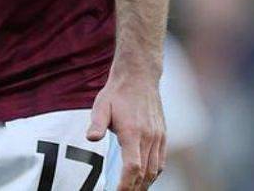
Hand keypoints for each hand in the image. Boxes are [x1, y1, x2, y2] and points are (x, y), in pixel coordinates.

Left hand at [85, 67, 165, 189]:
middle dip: (134, 188)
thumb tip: (91, 139)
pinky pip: (160, 160)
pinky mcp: (162, 134)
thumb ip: (97, 124)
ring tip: (133, 190)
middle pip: (145, 173)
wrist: (139, 75)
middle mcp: (148, 136)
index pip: (133, 167)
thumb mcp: (101, 105)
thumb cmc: (118, 92)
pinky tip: (145, 177)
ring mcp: (158, 136)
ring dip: (145, 184)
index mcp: (132, 132)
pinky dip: (154, 173)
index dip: (126, 185)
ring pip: (155, 169)